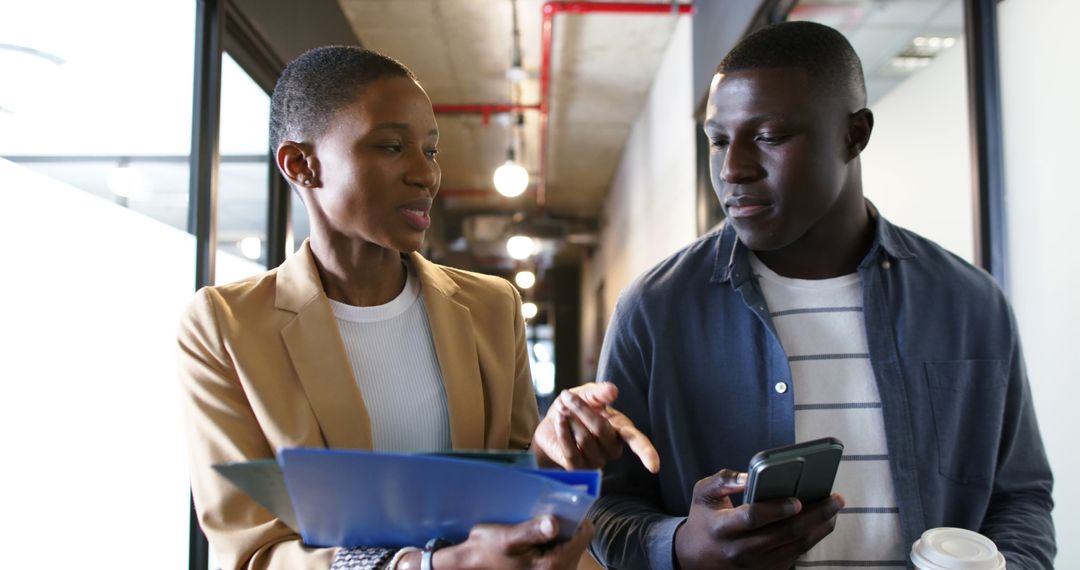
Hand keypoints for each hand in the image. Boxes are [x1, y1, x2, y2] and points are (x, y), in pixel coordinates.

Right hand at [414, 515, 593, 569]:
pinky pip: (560, 548)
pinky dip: (550, 538)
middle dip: (564, 522)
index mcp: (554, 565)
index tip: (559, 504)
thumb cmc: (487, 552)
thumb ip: (532, 531)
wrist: (473, 566)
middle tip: (544, 512)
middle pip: (578, 537)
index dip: (575, 515)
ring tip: (535, 522)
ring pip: (569, 541)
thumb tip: (554, 523)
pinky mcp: (550, 569)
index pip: (584, 532)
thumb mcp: (507, 539)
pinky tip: (533, 533)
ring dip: (556, 530)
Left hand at [531, 382, 659, 472]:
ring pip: (584, 439)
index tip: (654, 466)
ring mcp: (595, 460)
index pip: (637, 441)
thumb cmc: (575, 409)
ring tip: (563, 410)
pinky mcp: (578, 468)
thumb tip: (613, 390)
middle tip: (567, 396)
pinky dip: (562, 430)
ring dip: (570, 420)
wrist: (550, 424)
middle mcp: (612, 448)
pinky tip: (558, 421)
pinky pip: (570, 449)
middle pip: (601, 430)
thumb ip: (599, 392)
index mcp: (621, 429)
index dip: (646, 452)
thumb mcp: (587, 394)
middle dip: (582, 409)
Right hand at [674, 469, 843, 569]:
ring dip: (821, 526)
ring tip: (834, 508)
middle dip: (815, 514)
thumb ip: (722, 480)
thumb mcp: (702, 494)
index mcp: (723, 528)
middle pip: (786, 533)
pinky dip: (813, 537)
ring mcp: (757, 564)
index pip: (753, 518)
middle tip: (835, 499)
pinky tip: (823, 522)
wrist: (698, 559)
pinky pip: (797, 553)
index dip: (777, 509)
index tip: (797, 499)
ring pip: (797, 545)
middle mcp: (741, 550)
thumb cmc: (704, 520)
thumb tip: (749, 475)